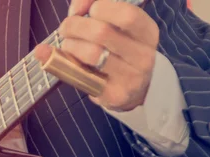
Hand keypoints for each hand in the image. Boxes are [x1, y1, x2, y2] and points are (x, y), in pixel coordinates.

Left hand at [39, 0, 159, 110]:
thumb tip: (76, 8)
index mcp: (147, 32)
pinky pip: (84, 76)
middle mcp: (143, 55)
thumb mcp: (117, 28)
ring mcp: (131, 78)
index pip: (127, 14)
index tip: (88, 11)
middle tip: (66, 28)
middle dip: (75, 26)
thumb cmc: (118, 51)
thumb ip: (96, 8)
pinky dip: (65, 66)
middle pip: (102, 32)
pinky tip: (62, 62)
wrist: (132, 91)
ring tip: (67, 45)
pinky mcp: (115, 95)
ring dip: (70, 46)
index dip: (102, 7)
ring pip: (92, 54)